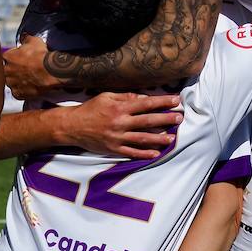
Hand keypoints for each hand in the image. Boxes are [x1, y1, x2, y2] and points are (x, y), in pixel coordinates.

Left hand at [2, 35, 61, 99]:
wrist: (49, 71)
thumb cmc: (41, 55)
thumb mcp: (34, 41)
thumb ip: (26, 38)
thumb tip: (24, 36)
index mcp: (7, 57)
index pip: (6, 57)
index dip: (14, 57)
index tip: (21, 58)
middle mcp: (6, 71)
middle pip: (7, 70)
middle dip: (14, 69)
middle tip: (24, 69)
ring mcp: (12, 83)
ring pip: (11, 82)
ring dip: (17, 80)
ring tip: (28, 78)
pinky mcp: (18, 94)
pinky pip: (17, 92)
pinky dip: (22, 90)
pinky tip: (29, 87)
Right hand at [60, 92, 181, 158]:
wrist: (72, 126)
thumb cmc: (90, 109)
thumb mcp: (106, 97)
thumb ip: (125, 97)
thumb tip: (143, 97)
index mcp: (120, 108)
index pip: (146, 103)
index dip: (162, 102)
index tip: (175, 100)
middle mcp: (120, 123)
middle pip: (148, 121)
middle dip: (166, 119)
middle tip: (180, 118)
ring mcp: (117, 138)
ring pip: (142, 139)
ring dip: (159, 138)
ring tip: (172, 138)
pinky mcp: (113, 149)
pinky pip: (131, 152)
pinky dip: (144, 154)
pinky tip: (156, 153)